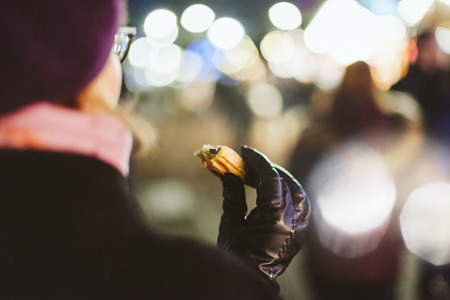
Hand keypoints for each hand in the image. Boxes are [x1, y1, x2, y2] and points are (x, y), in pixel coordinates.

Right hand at [218, 146, 310, 291]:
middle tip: (249, 161)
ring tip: (262, 173)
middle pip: (284, 182)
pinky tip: (276, 188)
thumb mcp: (231, 223)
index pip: (271, 179)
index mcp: (275, 219)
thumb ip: (232, 194)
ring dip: (281, 178)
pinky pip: (301, 203)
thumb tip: (228, 173)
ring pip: (297, 191)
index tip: (245, 150)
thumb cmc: (237, 254)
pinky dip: (289, 191)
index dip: (258, 161)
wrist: (252, 280)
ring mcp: (300, 227)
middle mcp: (293, 221)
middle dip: (266, 168)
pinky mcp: (301, 231)